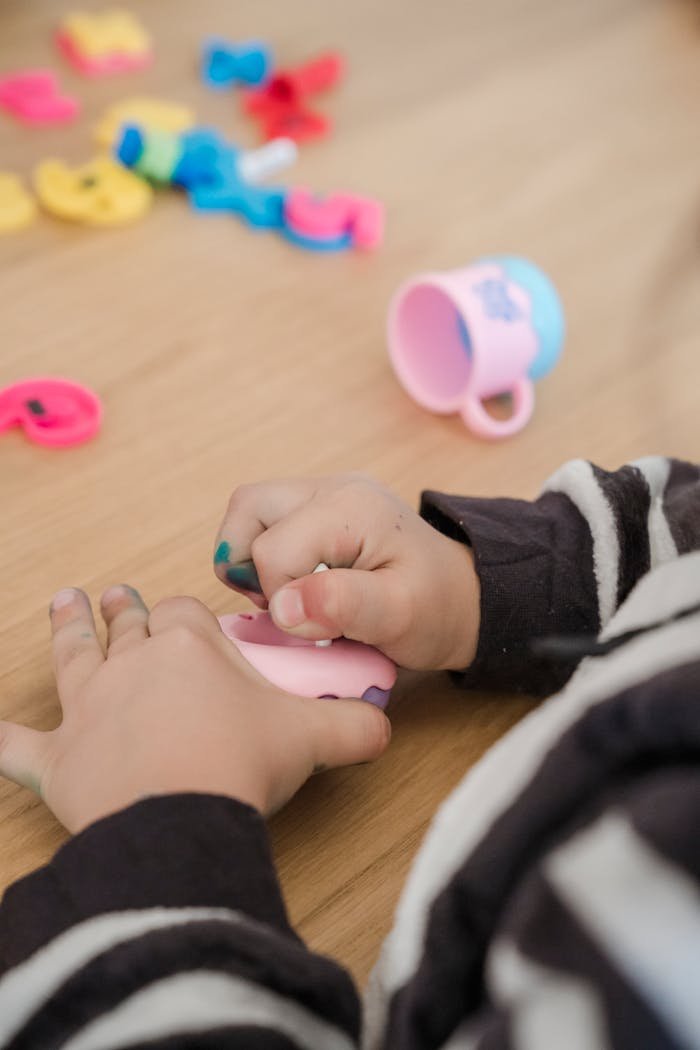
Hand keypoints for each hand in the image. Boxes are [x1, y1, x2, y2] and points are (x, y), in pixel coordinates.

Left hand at [0, 586, 389, 833]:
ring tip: (63, 602)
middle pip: (125, 627)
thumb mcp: (310, 738)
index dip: (184, 616)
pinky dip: (6, 739)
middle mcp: (133, 666)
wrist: (180, 817)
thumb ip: (352, 725)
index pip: (183, 616)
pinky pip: (20, 746)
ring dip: (68, 630)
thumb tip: (386, 725)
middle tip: (111, 593)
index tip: (185, 621)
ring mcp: (89, 709)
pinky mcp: (57, 761)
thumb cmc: (240, 765)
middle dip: (120, 609)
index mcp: (188, 649)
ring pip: (74, 657)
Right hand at [213, 474, 479, 670]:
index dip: (281, 598)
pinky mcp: (317, 506)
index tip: (315, 626)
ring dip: (252, 560)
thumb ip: (344, 606)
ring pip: (249, 513)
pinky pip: (265, 522)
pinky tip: (298, 585)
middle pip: (247, 509)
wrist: (460, 597)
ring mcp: (324, 491)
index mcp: (353, 508)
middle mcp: (334, 486)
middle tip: (285, 604)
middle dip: (250, 566)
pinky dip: (266, 557)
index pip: (274, 549)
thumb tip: (283, 606)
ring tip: (290, 595)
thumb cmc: (434, 609)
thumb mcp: (400, 617)